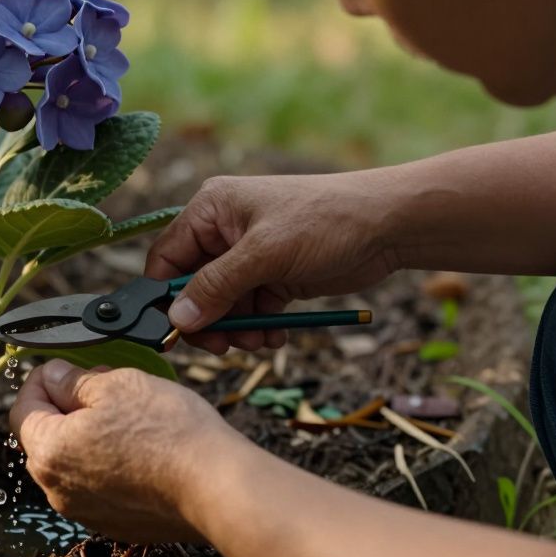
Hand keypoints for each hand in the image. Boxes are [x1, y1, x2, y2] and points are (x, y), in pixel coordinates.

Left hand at [9, 359, 241, 542]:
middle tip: (102, 387)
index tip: (63, 368)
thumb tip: (53, 376)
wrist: (216, 485)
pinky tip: (141, 448)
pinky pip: (99, 486)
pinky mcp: (115, 523)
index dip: (41, 381)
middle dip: (68, 407)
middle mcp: (58, 490)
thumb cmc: (167, 431)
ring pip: (75, 462)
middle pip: (47, 438)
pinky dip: (110, 463)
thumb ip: (73, 381)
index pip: (23, 409)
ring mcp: (87, 511)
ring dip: (90, 436)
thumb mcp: (116, 384)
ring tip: (128, 416)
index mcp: (49, 452)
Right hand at [147, 172, 400, 352]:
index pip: (167, 258)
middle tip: (223, 346)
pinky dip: (258, 326)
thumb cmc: (326, 222)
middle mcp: (224, 230)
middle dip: (208, 318)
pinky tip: (275, 336)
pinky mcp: (273, 275)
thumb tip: (178, 318)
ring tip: (258, 340)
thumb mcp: (265, 254)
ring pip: (222, 303)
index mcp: (211, 210)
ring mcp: (249, 255)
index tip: (175, 332)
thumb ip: (218, 287)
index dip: (166, 296)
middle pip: (192, 286)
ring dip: (236, 328)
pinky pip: (250, 308)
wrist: (389, 226)